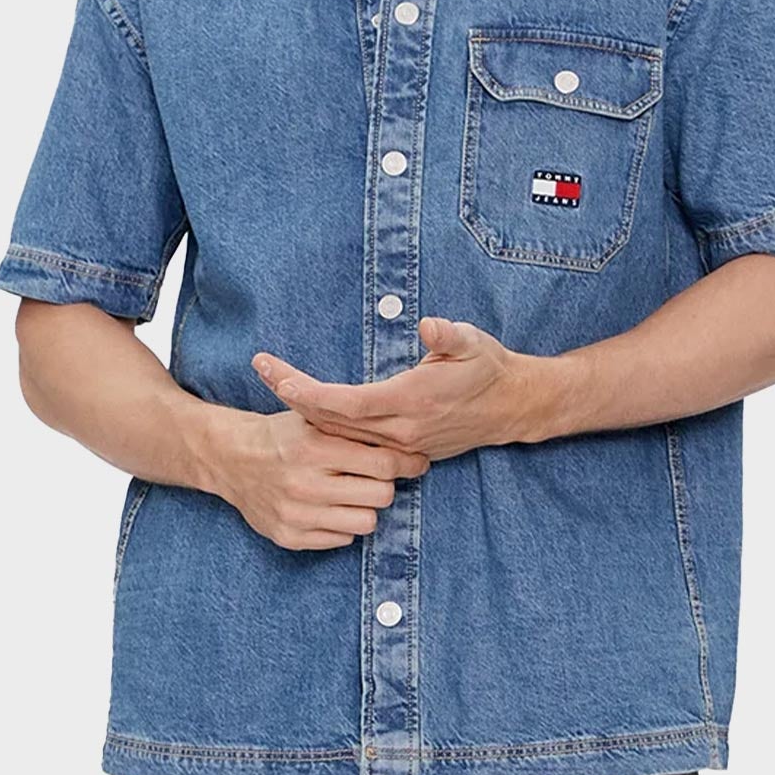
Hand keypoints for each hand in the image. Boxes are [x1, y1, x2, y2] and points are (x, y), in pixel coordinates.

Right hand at [201, 403, 425, 552]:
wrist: (230, 458)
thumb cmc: (282, 435)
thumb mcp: (313, 418)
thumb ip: (354, 428)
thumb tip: (409, 436)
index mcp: (314, 447)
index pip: (383, 463)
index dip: (407, 463)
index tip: (416, 462)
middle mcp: (305, 483)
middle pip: (381, 496)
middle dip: (385, 485)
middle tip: (378, 478)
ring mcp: (296, 514)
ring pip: (366, 523)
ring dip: (365, 508)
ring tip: (354, 494)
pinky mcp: (289, 537)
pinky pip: (341, 540)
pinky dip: (342, 525)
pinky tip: (330, 508)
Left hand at [251, 318, 556, 466]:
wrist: (513, 407)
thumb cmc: (490, 368)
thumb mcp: (473, 342)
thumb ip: (449, 336)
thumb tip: (429, 325)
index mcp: (410, 401)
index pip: (343, 403)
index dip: (305, 392)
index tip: (275, 374)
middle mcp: (400, 429)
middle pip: (332, 421)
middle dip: (293, 396)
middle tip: (261, 368)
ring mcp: (401, 444)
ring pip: (341, 434)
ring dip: (307, 412)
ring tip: (276, 384)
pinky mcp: (405, 449)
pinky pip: (356, 442)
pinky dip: (329, 426)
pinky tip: (309, 411)